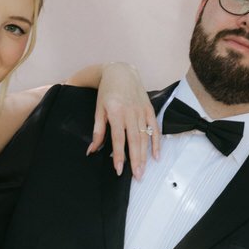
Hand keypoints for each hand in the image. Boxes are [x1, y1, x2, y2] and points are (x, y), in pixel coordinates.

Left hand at [88, 62, 160, 177]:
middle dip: (135, 160)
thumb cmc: (107, 91)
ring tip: (143, 170)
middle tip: (137, 176)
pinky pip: (155, 129)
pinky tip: (156, 156)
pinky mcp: (150, 110)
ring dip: (145, 155)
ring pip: (145, 137)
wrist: (121, 72)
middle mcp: (131, 113)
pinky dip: (156, 143)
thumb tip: (92, 150)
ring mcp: (142, 111)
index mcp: (116, 112)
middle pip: (135, 141)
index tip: (119, 170)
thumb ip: (98, 131)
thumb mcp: (98, 109)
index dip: (119, 156)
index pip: (118, 139)